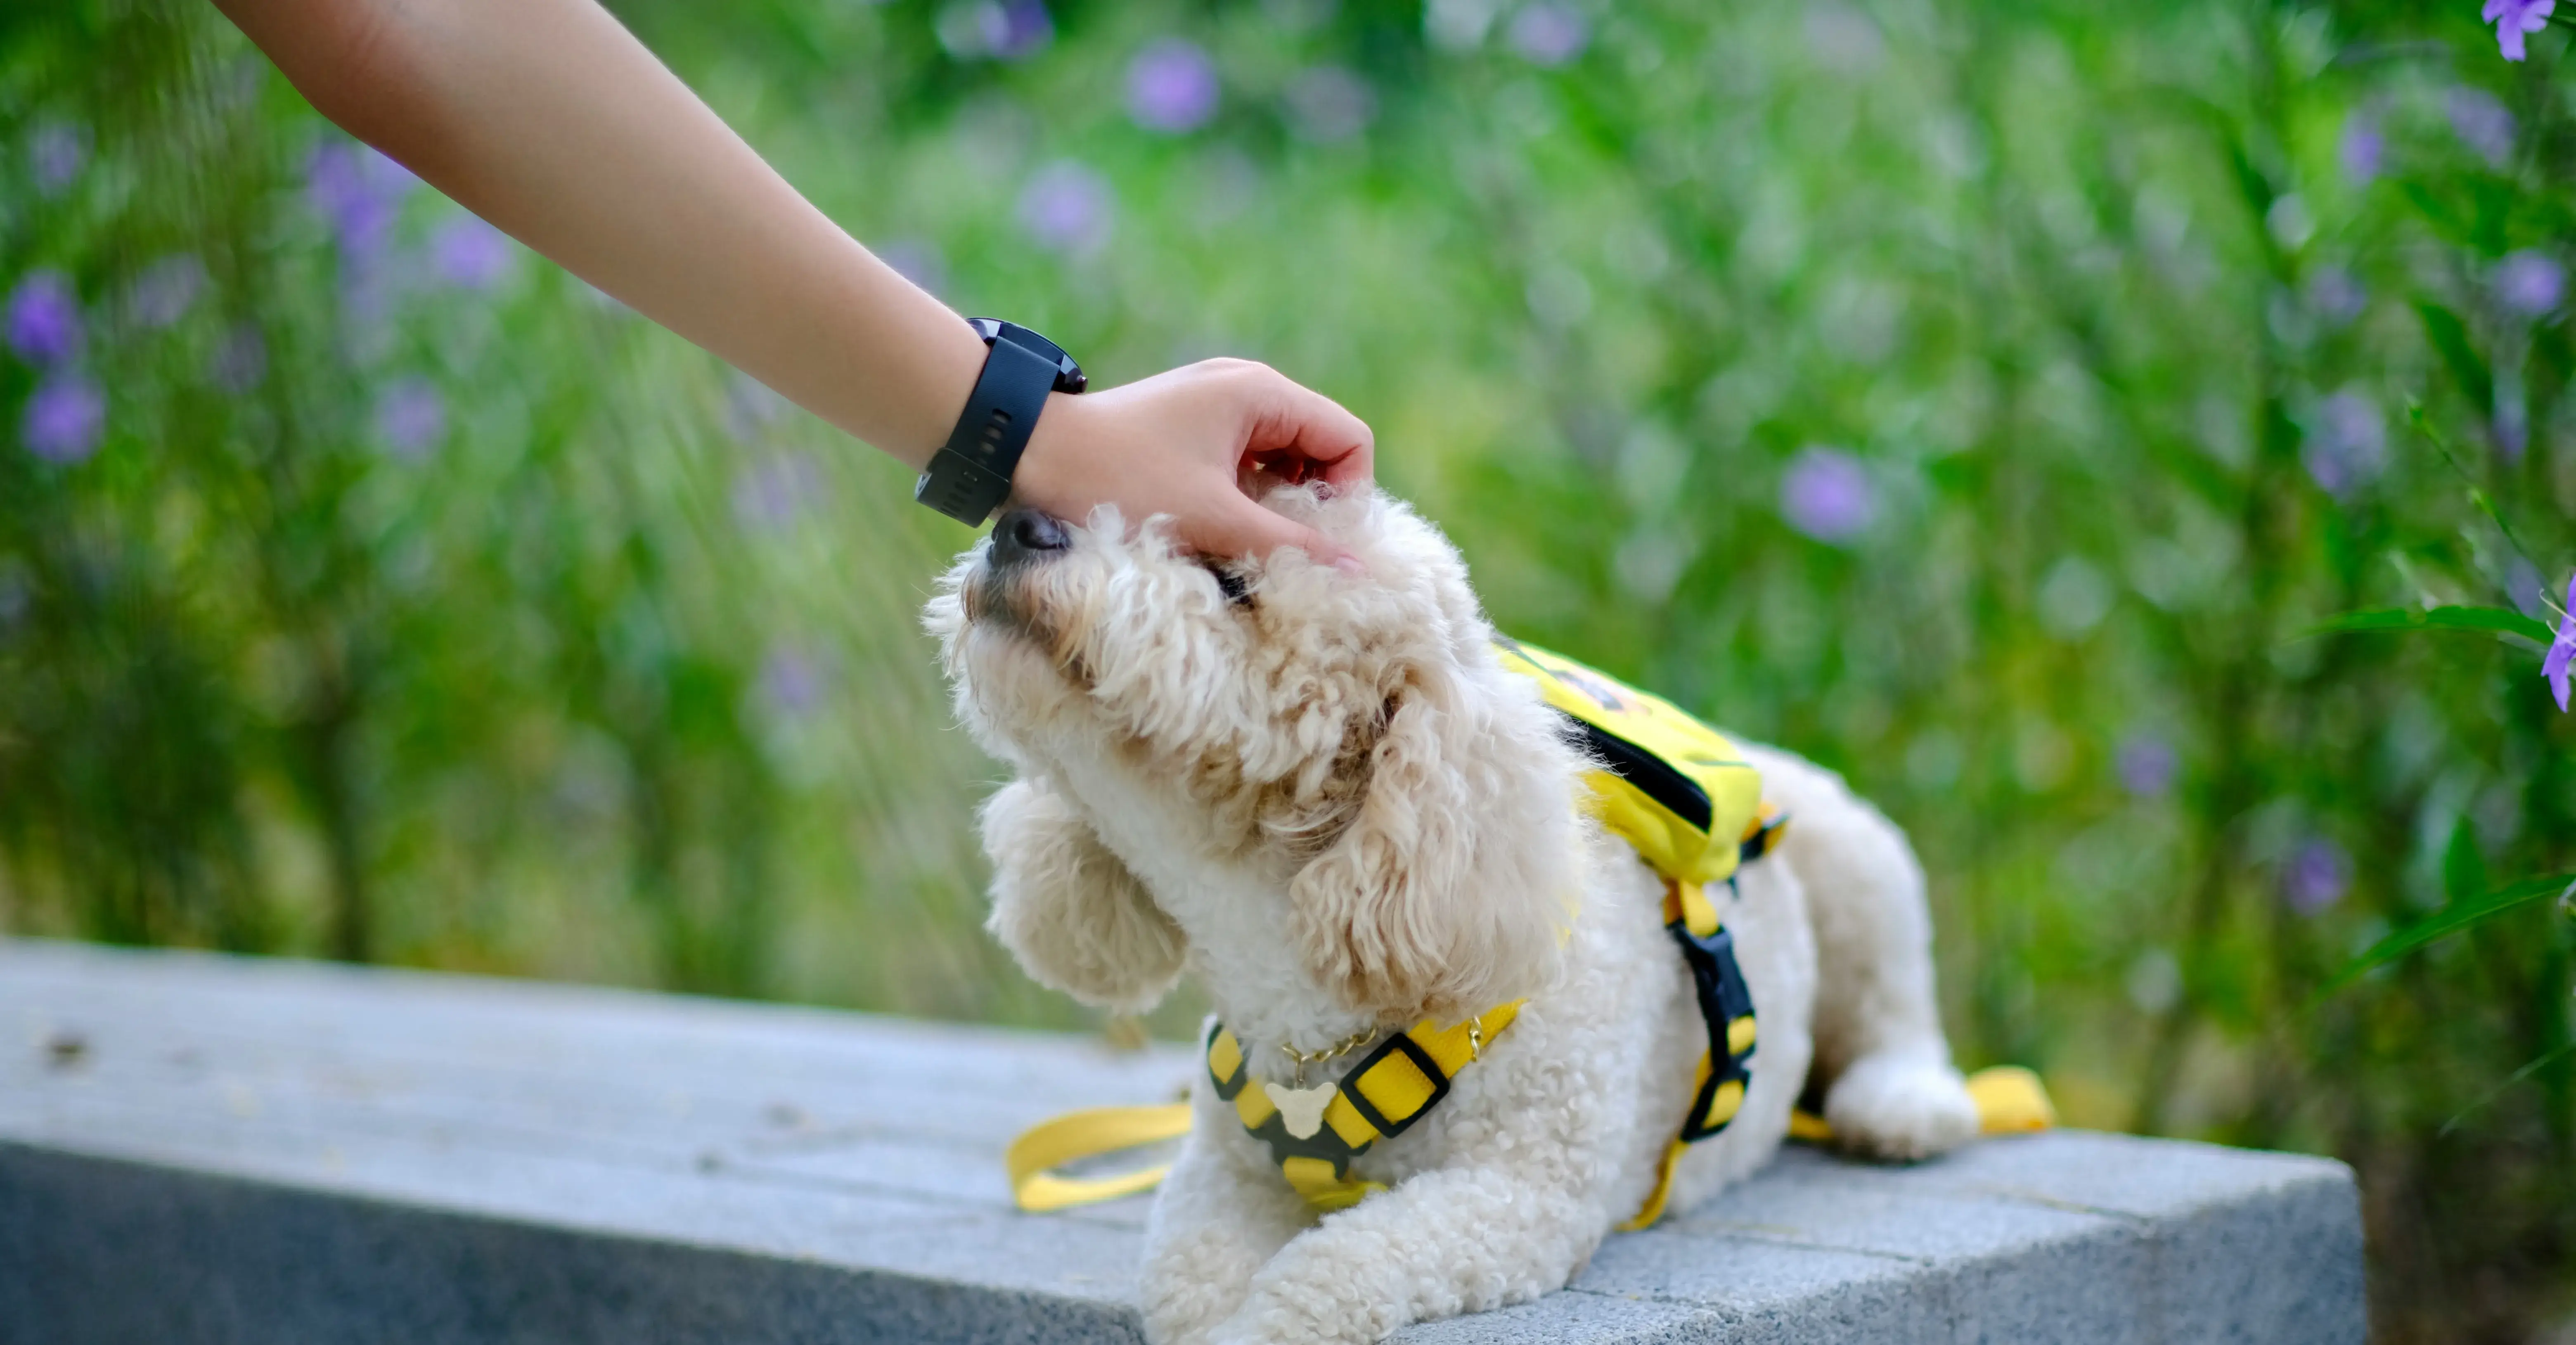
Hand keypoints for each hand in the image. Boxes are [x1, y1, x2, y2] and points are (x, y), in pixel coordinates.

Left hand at [1010, 359, 1374, 567]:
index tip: (1322, 542)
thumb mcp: (1213, 520)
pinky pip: (1244, 463)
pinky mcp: (1189, 427)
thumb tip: (1358, 570)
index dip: (1349, 494)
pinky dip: (1244, 498)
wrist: (1027, 452)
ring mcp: (1215, 405)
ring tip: (1247, 543)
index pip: (1349, 438)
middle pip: (1319, 447)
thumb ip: (1290, 545)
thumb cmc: (1118, 481)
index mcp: (1261, 392)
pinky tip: (1218, 529)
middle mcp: (1245, 388)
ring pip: (1282, 460)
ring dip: (1276, 505)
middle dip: (1312, 503)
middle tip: (1287, 551)